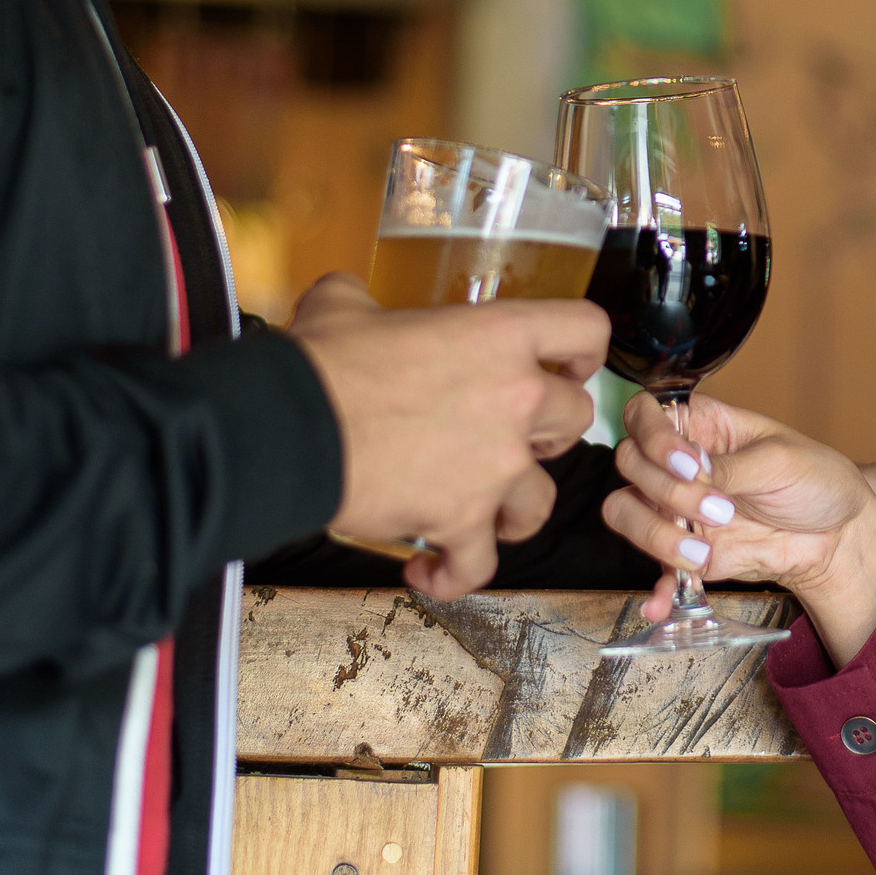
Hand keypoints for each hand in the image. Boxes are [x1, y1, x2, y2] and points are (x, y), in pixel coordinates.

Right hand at [286, 273, 603, 601]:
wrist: (289, 427)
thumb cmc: (321, 362)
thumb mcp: (345, 304)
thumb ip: (367, 301)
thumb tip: (350, 304)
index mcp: (499, 334)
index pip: (586, 330)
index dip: (585, 351)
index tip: (572, 367)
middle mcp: (515, 398)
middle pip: (574, 419)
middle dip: (546, 432)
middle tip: (509, 436)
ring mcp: (495, 464)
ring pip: (541, 500)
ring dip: (516, 508)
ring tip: (485, 511)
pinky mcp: (461, 519)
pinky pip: (479, 564)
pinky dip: (456, 574)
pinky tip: (430, 568)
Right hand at [602, 392, 875, 665]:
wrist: (837, 535)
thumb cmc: (814, 479)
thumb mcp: (779, 461)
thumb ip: (730, 467)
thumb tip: (689, 472)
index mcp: (702, 425)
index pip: (645, 414)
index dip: (654, 436)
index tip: (690, 465)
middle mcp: (678, 464)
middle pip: (629, 463)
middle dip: (665, 490)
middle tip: (717, 508)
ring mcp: (678, 509)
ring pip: (626, 513)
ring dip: (655, 534)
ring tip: (701, 552)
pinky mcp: (686, 552)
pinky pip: (656, 571)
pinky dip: (655, 588)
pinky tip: (660, 604)